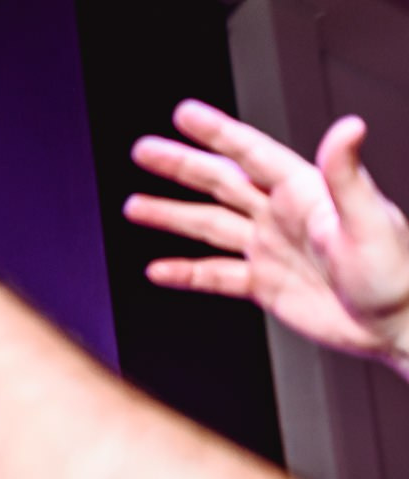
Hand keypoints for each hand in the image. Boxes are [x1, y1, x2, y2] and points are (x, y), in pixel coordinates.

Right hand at [126, 102, 408, 371]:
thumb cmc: (396, 270)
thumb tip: (347, 127)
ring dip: (172, 216)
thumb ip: (347, 174)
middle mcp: (281, 216)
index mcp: (304, 193)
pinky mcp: (265, 285)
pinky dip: (185, 273)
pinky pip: (215, 276)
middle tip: (144, 151)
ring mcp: (270, 249)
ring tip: (135, 206)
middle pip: (220, 184)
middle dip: (180, 167)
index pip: (251, 155)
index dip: (217, 133)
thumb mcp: (370, 219)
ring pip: (209, 226)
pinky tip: (159, 269)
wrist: (396, 323)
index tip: (184, 116)